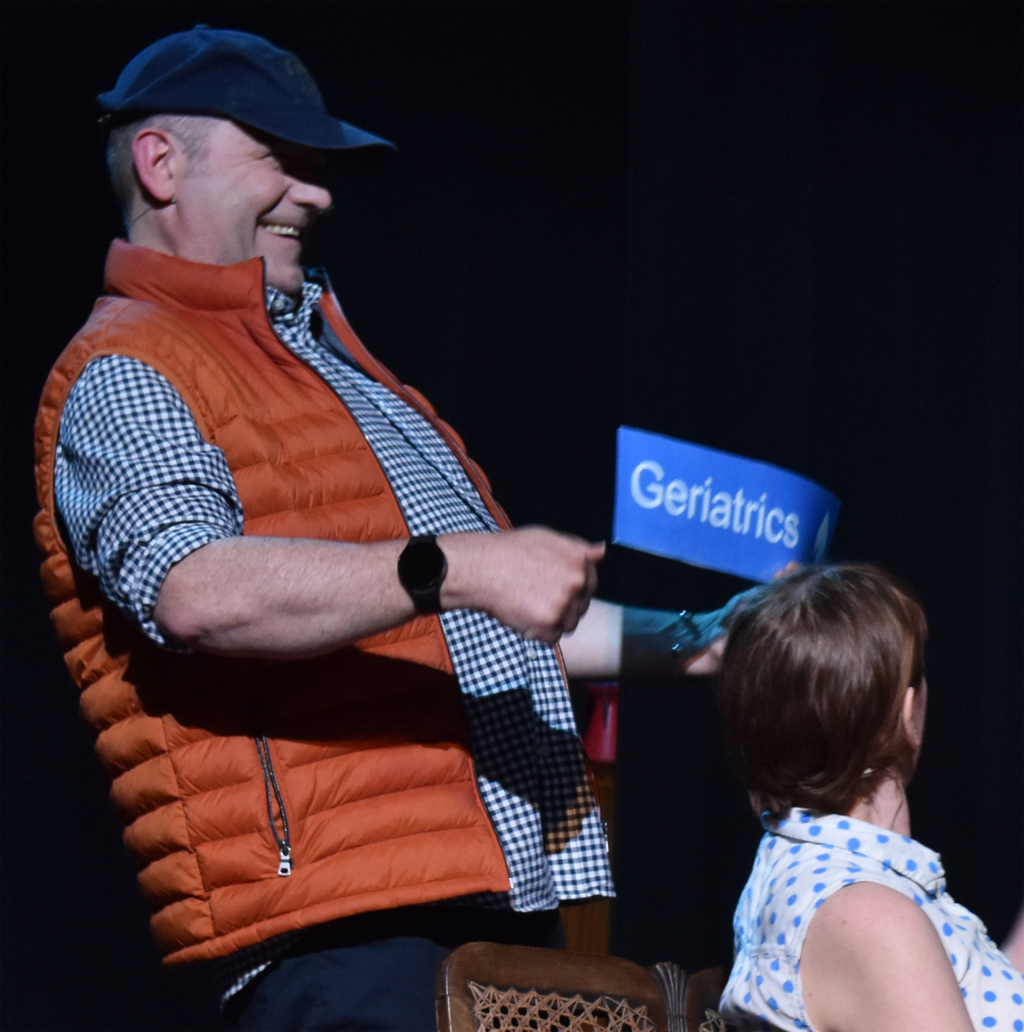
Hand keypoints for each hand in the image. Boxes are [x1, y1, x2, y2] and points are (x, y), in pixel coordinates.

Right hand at [440, 527, 604, 642]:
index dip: (573, 589)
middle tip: (538, 596)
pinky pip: (553, 637)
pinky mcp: (548, 625)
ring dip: (554, 621)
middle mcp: (576, 582)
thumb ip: (577, 547)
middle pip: (581, 606)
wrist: (482, 569)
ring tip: (530, 606)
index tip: (555, 588)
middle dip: (564, 605)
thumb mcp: (548, 538)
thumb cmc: (511, 550)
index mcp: (579, 560)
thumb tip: (602, 551)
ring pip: (569, 624)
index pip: (591, 584)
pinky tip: (525, 616)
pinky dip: (540, 632)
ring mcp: (563, 605)